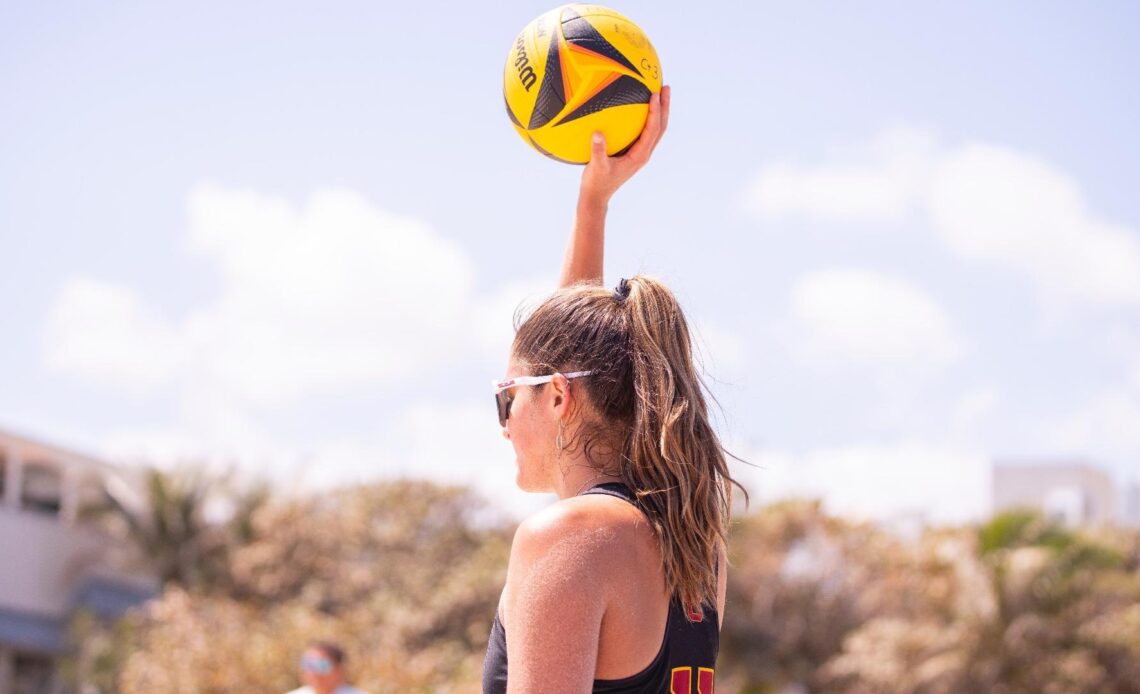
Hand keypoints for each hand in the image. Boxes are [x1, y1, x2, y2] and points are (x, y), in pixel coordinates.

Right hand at [579, 84, 670, 205]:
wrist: (597, 196)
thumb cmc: (596, 182)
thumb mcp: (596, 166)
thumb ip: (598, 150)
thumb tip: (597, 133)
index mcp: (639, 156)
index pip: (652, 130)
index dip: (655, 111)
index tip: (655, 94)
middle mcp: (643, 153)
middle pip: (660, 127)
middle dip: (664, 107)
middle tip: (665, 87)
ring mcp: (640, 153)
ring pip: (655, 129)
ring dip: (660, 111)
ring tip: (660, 93)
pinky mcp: (634, 153)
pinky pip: (645, 132)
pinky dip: (648, 118)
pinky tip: (641, 108)